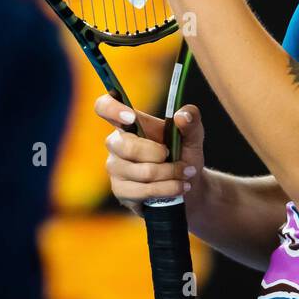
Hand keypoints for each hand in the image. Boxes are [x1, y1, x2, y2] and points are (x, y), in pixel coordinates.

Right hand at [96, 94, 206, 213]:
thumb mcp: (193, 135)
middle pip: (128, 147)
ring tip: (185, 174)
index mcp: (130, 122)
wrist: (188, 184)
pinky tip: (179, 187)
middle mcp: (116, 143)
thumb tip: (181, 116)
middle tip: (181, 160)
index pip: (104, 107)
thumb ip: (191, 119)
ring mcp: (115, 168)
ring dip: (170, 174)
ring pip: (142, 172)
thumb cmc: (185, 154)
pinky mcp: (120, 190)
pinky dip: (167, 189)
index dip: (112, 109)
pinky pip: (142, 191)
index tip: (131, 118)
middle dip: (160, 156)